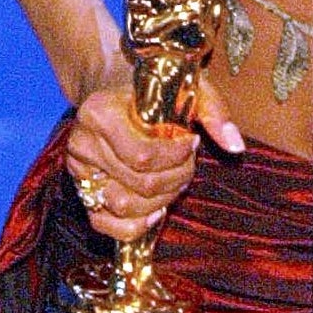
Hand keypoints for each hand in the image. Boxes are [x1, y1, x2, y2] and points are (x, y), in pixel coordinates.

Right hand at [64, 76, 244, 242]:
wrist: (115, 87)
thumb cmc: (155, 88)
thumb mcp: (187, 87)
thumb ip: (213, 112)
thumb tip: (235, 146)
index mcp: (98, 112)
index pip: (143, 156)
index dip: (176, 159)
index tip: (192, 143)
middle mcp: (81, 142)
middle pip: (138, 184)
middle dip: (175, 179)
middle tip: (187, 165)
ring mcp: (78, 170)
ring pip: (123, 206)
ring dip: (160, 202)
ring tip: (174, 182)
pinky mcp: (81, 190)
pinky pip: (103, 224)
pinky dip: (133, 226)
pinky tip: (156, 212)